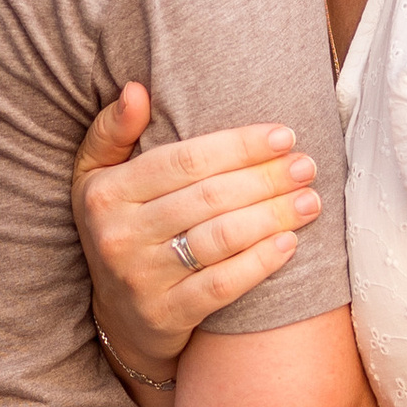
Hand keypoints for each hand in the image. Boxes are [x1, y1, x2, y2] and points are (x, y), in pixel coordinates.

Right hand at [73, 82, 323, 369]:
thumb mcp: (96, 178)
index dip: (238, 146)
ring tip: (310, 201)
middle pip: (208, 198)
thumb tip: (136, 89)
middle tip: (307, 166)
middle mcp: (118, 235)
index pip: (183, 161)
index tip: (284, 135)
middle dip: (265, 178)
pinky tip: (289, 243)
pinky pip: (221, 285)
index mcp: (104, 192)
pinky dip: (259, 263)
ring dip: (272, 216)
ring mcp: (140, 279)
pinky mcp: (165, 316)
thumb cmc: (120, 229)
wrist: (120, 317)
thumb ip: (113, 131)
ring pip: (219, 239)